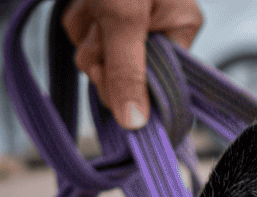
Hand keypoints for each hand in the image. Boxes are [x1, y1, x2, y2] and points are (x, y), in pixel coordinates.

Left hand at [63, 0, 202, 129]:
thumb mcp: (124, 16)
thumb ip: (128, 70)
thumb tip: (135, 125)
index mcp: (178, 29)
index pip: (156, 86)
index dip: (130, 91)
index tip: (108, 78)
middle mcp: (157, 31)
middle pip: (122, 78)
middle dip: (102, 61)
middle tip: (99, 33)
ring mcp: (128, 25)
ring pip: (99, 59)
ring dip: (87, 41)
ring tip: (93, 7)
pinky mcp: (104, 16)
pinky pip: (85, 38)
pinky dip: (78, 23)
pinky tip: (85, 3)